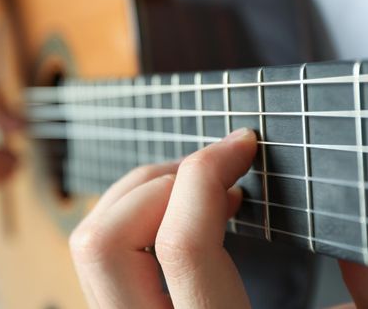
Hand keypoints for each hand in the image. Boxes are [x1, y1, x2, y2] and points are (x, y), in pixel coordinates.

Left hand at [70, 128, 367, 307]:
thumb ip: (361, 285)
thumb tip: (349, 226)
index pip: (182, 246)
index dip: (207, 175)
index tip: (241, 146)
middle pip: (107, 241)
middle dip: (158, 184)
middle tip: (210, 171)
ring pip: (91, 244)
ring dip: (139, 194)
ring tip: (192, 187)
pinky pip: (99, 255)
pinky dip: (131, 215)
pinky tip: (176, 215)